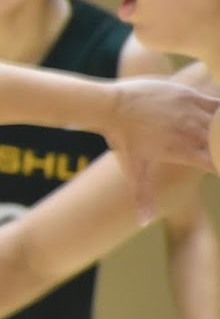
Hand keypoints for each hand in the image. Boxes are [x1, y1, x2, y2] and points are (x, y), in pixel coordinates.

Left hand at [103, 78, 219, 220]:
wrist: (110, 107)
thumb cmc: (122, 139)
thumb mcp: (135, 170)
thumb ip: (143, 196)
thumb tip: (143, 222)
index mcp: (185, 152)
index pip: (218, 164)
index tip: (217, 167)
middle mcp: (192, 133)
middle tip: (218, 151)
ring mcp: (191, 113)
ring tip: (219, 137)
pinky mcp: (188, 96)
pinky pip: (216, 102)